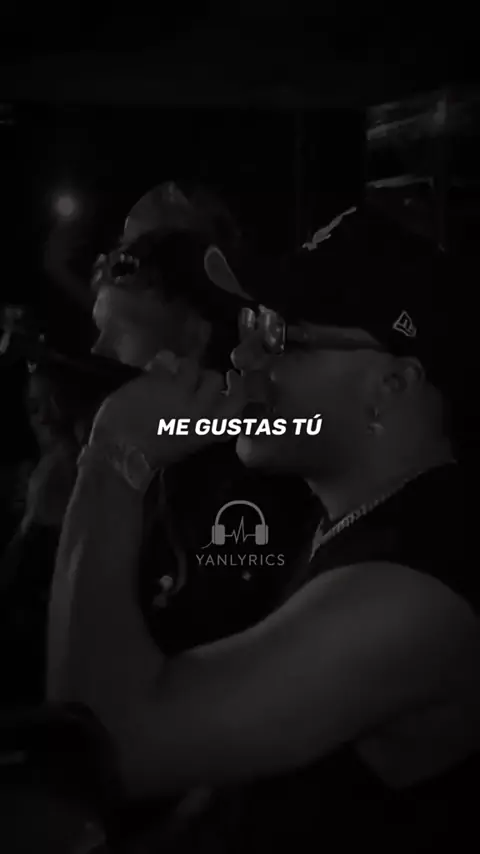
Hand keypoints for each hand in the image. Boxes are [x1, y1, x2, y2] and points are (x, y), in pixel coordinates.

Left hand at [90, 351, 245, 469]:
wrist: (120, 450)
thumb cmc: (150, 454)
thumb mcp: (185, 443)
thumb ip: (199, 422)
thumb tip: (205, 397)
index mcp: (208, 429)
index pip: (237, 402)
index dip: (237, 387)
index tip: (231, 378)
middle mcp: (200, 409)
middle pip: (215, 379)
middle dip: (203, 377)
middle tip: (190, 382)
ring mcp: (179, 392)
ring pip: (192, 365)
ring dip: (182, 368)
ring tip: (169, 375)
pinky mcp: (158, 381)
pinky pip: (166, 363)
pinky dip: (161, 364)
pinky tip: (154, 370)